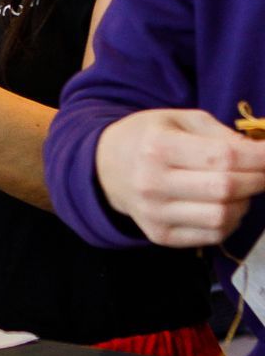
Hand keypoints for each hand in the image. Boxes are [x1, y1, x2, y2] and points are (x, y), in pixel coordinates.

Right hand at [94, 108, 264, 247]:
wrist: (105, 168)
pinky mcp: (159, 235)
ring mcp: (154, 214)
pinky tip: (226, 205)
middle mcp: (153, 184)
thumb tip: (260, 154)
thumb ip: (221, 135)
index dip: (260, 158)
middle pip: (225, 189)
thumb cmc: (149, 138)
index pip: (223, 157)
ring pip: (222, 218)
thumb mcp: (180, 120)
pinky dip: (230, 221)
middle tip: (264, 172)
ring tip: (242, 188)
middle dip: (258, 180)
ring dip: (244, 203)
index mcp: (158, 147)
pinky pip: (211, 235)